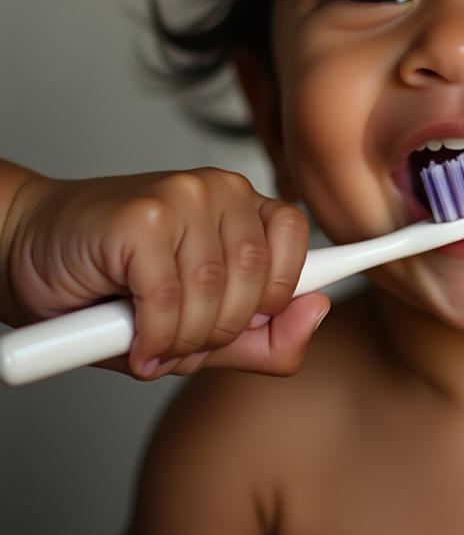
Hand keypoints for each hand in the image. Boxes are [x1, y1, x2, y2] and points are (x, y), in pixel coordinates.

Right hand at [0, 164, 329, 379]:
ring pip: (218, 299)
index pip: (300, 241)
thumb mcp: (196, 329)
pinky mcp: (145, 215)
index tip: (359, 267)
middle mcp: (223, 192)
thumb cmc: (112, 291)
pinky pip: (172, 301)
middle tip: (175, 337)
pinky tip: (129, 336)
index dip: (295, 287)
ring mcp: (185, 196)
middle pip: (261, 287)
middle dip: (219, 335)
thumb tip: (316, 313)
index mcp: (244, 209)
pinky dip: (150, 337)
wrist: (21, 253)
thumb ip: (260, 334)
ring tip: (147, 335)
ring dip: (180, 342)